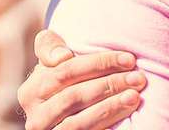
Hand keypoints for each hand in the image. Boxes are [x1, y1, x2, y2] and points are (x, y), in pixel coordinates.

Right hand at [17, 29, 145, 129]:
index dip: (99, 63)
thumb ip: (49, 47)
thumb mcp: (51, 61)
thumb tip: (62, 56)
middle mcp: (36, 117)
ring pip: (80, 122)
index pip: (65, 71)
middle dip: (110, 84)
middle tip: (138, 78)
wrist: (61, 117)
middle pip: (74, 96)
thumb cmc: (63, 81)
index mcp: (30, 91)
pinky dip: (108, 123)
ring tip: (135, 96)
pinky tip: (125, 113)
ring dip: (111, 107)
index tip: (128, 59)